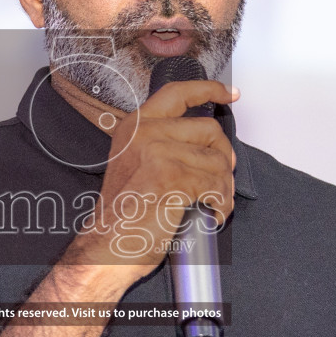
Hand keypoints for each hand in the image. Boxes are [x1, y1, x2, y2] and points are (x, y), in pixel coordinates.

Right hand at [63, 78, 238, 284]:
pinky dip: (221, 205)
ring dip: (223, 189)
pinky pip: (216, 186)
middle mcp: (146, 133)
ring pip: (218, 162)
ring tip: (210, 206)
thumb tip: (209, 146)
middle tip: (219, 181)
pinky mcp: (173, 178)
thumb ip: (164, 144)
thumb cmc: (123, 215)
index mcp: (136, 127)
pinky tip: (209, 216)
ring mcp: (158, 153)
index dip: (209, 90)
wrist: (106, 246)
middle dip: (224, 158)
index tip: (230, 94)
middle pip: (210, 130)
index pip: (178, 93)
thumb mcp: (137, 164)